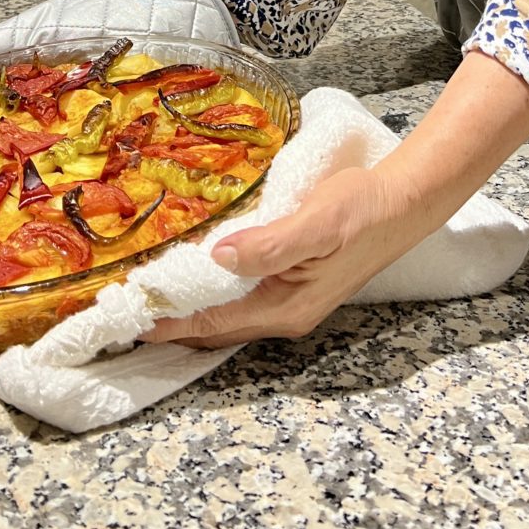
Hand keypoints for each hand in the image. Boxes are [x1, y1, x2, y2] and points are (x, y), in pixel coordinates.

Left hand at [140, 166, 423, 347]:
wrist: (403, 203)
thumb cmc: (361, 209)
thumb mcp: (316, 223)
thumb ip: (268, 245)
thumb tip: (216, 258)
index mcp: (285, 308)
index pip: (212, 321)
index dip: (168, 319)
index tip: (128, 314)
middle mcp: (284, 313)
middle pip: (215, 325)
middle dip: (171, 319)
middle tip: (125, 303)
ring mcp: (289, 299)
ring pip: (226, 311)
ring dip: (189, 305)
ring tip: (149, 290)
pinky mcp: (293, 281)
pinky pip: (240, 294)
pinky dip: (211, 289)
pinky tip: (196, 271)